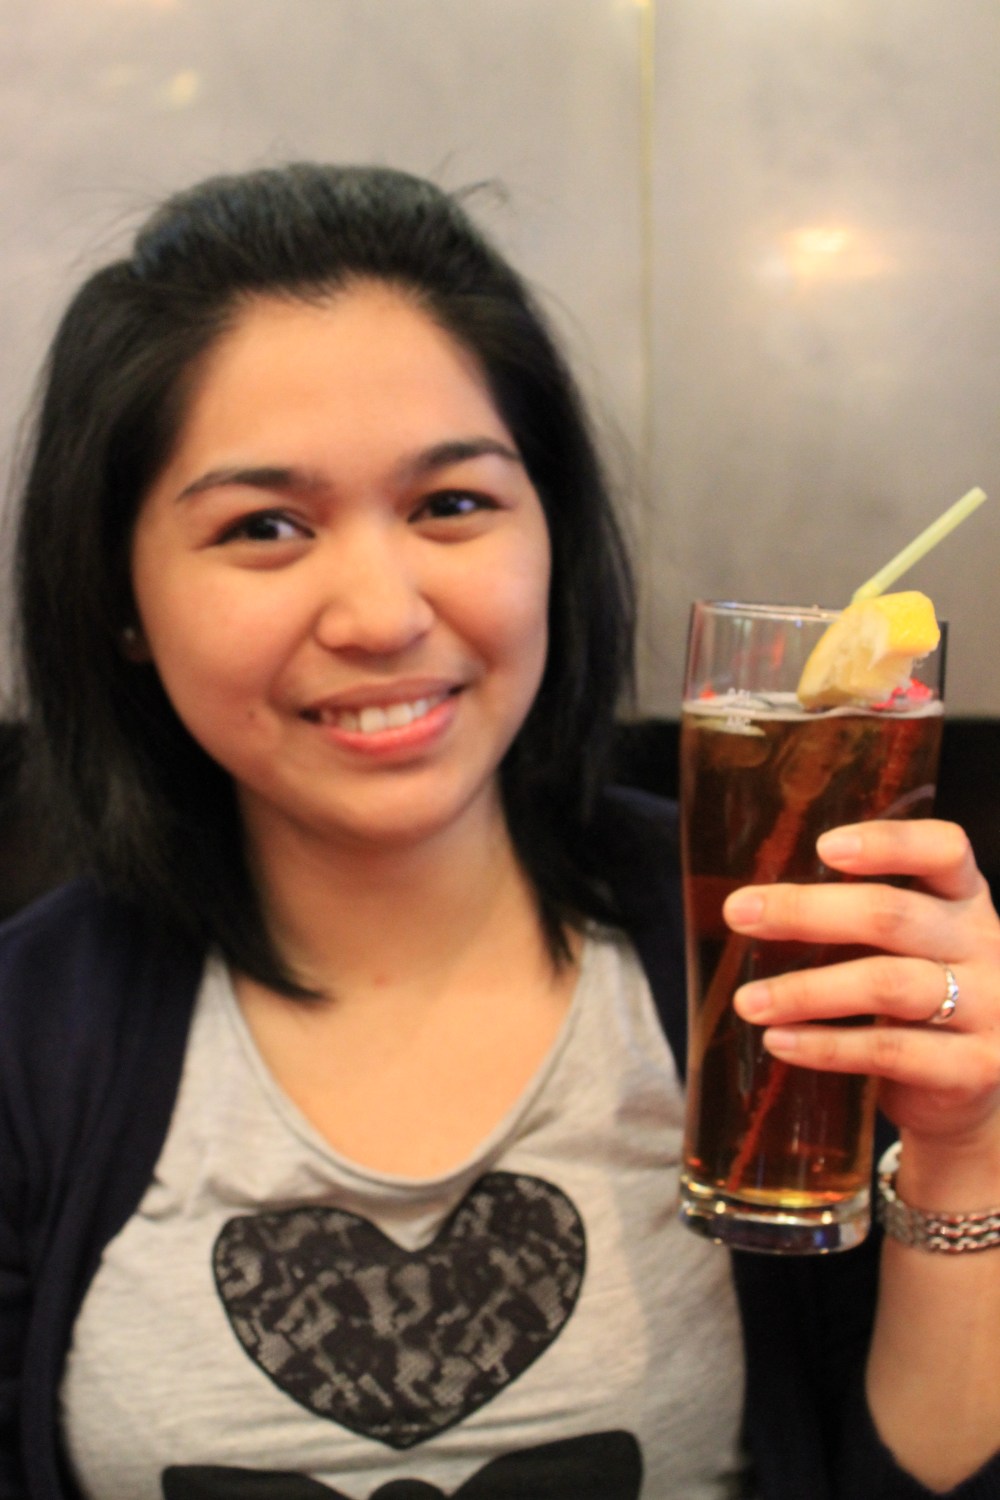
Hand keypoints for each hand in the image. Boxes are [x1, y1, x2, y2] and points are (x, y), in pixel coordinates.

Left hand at [725, 820, 999, 1161]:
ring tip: (748, 1000)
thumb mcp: (915, 944)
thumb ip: (865, 918)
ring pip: (887, 985)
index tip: (824, 846)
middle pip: (894, 916)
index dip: (889, 844)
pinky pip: (890, 1051)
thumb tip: (760, 903)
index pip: (944, 850)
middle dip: (806, 912)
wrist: (977, 1091)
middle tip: (738, 912)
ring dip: (805, 990)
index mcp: (966, 899)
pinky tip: (779, 1041)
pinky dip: (826, 1046)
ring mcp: (990, 1007)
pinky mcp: (977, 1066)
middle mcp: (985, 944)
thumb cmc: (925, 1000)